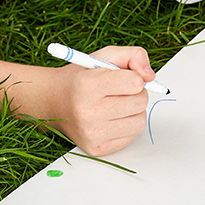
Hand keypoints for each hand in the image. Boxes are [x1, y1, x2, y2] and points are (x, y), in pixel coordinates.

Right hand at [0, 47, 153, 155]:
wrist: (54, 102)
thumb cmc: (81, 78)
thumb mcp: (104, 56)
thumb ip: (133, 56)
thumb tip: (151, 76)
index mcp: (88, 85)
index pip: (135, 83)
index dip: (133, 77)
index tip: (122, 77)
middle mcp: (88, 112)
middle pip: (140, 102)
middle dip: (135, 94)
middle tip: (119, 91)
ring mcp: (92, 134)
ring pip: (140, 121)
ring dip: (133, 111)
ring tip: (115, 105)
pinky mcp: (97, 149)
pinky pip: (131, 136)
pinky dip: (126, 126)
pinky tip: (111, 119)